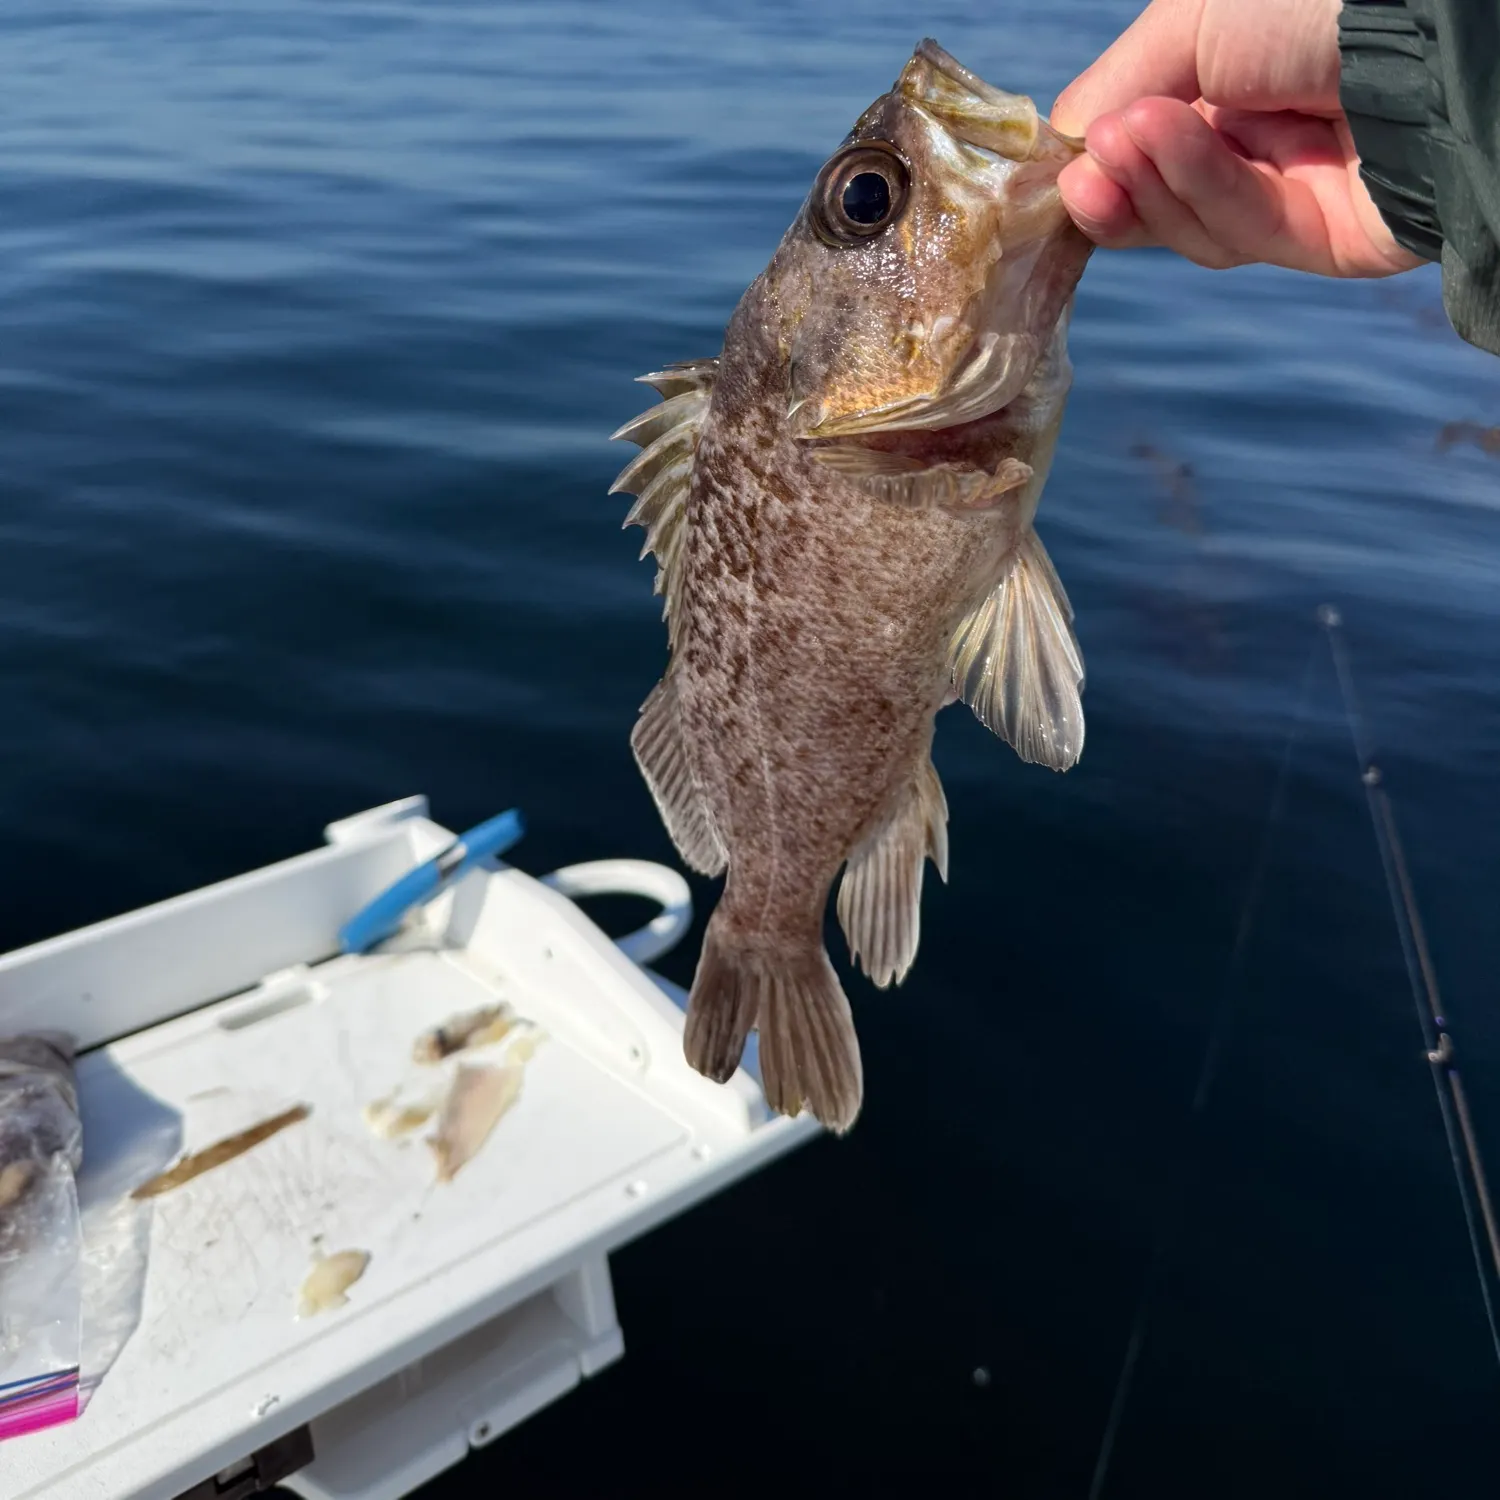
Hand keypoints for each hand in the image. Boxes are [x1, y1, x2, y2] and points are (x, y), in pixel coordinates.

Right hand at [1051, 0, 1422, 277]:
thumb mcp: (1186, 22)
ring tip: (1131, 138)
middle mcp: (1259, 141)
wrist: (1417, 29)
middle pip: (1161, 201)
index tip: (1064, 171)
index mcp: (1230, 83)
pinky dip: (1201, 187)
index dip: (1099, 166)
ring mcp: (1293, 192)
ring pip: (1194, 223)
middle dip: (1117, 192)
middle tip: (1084, 183)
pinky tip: (1173, 142)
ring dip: (1154, 184)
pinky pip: (1244, 228)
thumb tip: (1064, 145)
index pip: (1144, 148)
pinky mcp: (1324, 239)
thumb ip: (1116, 86)